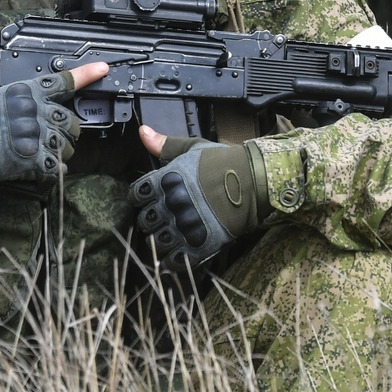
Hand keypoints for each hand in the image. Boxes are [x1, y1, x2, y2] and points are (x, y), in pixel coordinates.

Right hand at [0, 61, 108, 185]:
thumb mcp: (5, 96)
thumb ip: (28, 99)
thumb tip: (45, 108)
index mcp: (30, 93)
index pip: (63, 81)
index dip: (87, 75)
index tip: (104, 69)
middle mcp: (37, 111)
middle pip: (72, 122)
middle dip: (69, 132)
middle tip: (56, 137)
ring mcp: (36, 135)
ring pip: (67, 146)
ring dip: (61, 153)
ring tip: (45, 154)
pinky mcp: (32, 158)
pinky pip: (56, 167)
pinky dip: (55, 171)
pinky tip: (47, 170)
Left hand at [131, 126, 267, 271]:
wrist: (255, 181)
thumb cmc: (224, 162)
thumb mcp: (193, 148)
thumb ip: (165, 144)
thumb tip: (141, 131)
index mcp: (165, 180)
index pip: (136, 195)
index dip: (141, 198)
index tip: (152, 199)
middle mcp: (170, 204)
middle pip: (145, 221)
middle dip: (152, 220)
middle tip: (165, 218)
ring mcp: (184, 226)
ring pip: (157, 242)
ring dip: (162, 239)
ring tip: (173, 235)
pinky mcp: (199, 245)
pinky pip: (175, 260)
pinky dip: (173, 260)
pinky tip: (179, 252)